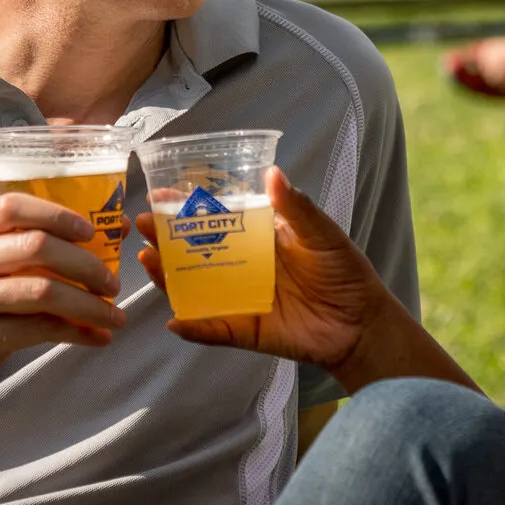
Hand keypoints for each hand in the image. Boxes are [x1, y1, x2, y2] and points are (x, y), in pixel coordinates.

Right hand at [0, 193, 125, 414]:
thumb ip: (24, 253)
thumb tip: (102, 237)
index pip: (12, 205)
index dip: (57, 213)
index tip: (91, 231)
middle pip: (37, 246)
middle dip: (86, 264)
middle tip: (112, 284)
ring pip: (44, 291)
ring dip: (89, 304)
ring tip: (115, 316)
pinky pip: (41, 329)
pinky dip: (77, 333)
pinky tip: (98, 338)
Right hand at [134, 166, 391, 370]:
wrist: (362, 323)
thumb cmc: (345, 274)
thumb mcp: (323, 235)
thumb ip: (297, 209)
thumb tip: (273, 173)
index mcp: (257, 240)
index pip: (215, 221)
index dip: (187, 210)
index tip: (160, 197)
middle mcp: (242, 268)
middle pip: (195, 253)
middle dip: (165, 240)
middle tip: (141, 226)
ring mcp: (240, 300)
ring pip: (194, 289)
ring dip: (168, 279)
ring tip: (147, 262)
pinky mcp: (245, 330)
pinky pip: (213, 330)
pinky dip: (194, 328)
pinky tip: (173, 322)